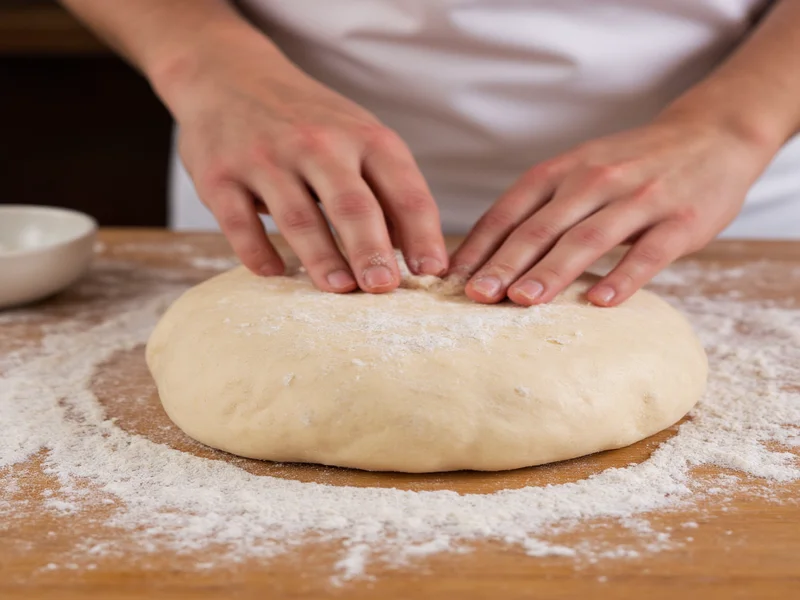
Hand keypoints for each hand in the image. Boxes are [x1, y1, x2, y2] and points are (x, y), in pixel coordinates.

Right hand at [166, 35, 447, 292]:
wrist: (228, 75)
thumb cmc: (309, 120)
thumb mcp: (357, 136)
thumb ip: (385, 189)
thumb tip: (413, 253)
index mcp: (363, 137)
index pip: (403, 189)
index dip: (422, 233)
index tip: (432, 270)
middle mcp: (317, 143)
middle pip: (352, 205)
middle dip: (371, 250)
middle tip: (384, 287)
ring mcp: (266, 158)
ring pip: (299, 217)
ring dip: (322, 258)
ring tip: (340, 289)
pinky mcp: (220, 175)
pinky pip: (239, 222)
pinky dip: (258, 253)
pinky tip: (275, 273)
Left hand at [451, 112, 774, 305]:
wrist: (712, 136)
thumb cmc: (630, 165)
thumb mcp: (580, 171)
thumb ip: (540, 207)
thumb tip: (485, 254)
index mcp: (563, 170)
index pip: (510, 211)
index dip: (479, 245)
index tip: (453, 278)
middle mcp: (594, 180)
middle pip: (540, 227)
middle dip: (505, 264)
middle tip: (476, 296)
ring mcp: (638, 198)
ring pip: (587, 238)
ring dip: (552, 271)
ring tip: (523, 301)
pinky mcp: (680, 220)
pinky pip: (648, 252)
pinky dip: (624, 276)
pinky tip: (601, 302)